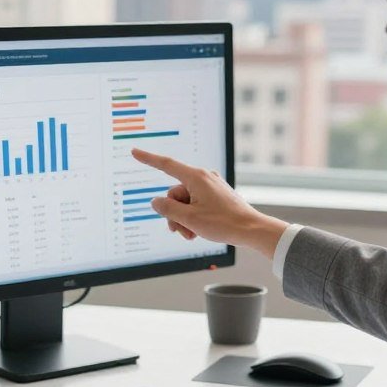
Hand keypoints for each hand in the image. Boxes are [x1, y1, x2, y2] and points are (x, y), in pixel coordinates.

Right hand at [131, 147, 287, 256]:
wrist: (251, 230)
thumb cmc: (223, 223)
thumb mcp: (189, 219)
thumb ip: (168, 209)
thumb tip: (156, 202)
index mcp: (196, 177)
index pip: (166, 165)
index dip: (148, 159)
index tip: (135, 152)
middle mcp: (204, 178)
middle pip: (175, 193)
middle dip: (174, 213)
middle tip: (181, 231)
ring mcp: (211, 186)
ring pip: (185, 201)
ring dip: (184, 219)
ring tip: (191, 234)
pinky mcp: (216, 195)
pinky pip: (196, 203)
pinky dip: (193, 217)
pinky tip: (198, 230)